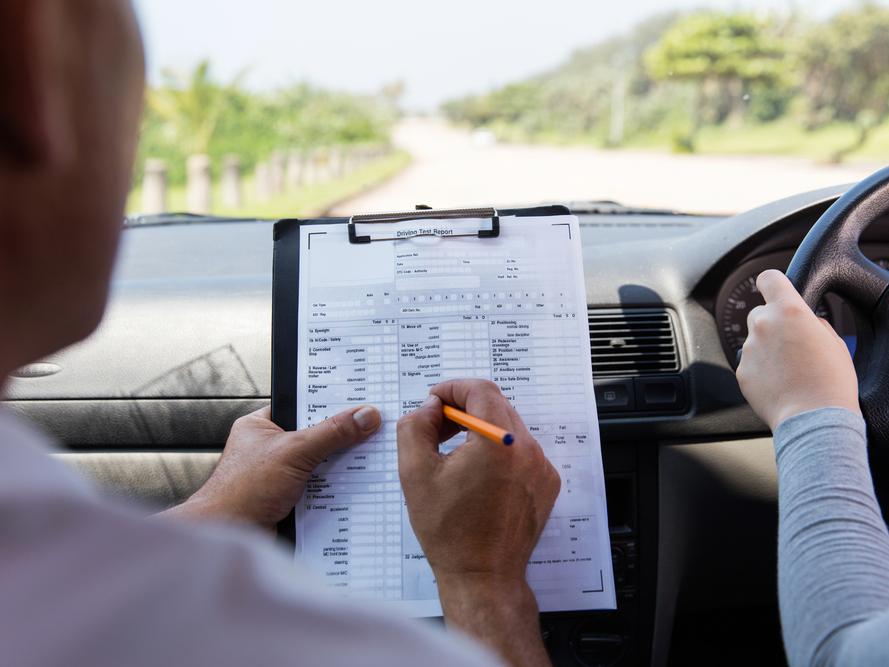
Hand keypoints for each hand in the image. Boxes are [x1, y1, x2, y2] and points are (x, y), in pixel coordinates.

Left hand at [162, 405, 380, 530]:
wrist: (227, 536)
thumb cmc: (241, 491)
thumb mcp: (294, 451)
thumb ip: (331, 432)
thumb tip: (364, 415)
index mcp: (262, 425)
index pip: (304, 406)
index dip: (332, 404)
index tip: (362, 401)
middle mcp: (271, 448)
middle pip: (317, 435)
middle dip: (341, 438)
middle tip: (372, 430)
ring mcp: (281, 475)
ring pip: (320, 463)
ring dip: (339, 467)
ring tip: (368, 460)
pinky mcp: (289, 498)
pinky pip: (320, 488)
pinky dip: (334, 490)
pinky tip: (353, 488)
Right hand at [397, 379, 558, 666]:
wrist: (483, 577)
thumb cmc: (449, 530)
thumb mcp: (415, 473)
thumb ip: (416, 427)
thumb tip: (431, 408)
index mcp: (498, 442)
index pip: (479, 390)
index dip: (453, 388)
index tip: (435, 400)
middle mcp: (527, 449)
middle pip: (496, 405)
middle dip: (464, 408)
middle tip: (438, 426)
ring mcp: (541, 467)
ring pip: (509, 427)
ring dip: (482, 429)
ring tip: (455, 453)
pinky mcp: (546, 483)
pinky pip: (522, 451)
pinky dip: (500, 450)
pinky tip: (477, 474)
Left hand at [736, 270, 859, 430]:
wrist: (813, 417)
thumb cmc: (830, 381)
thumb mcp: (834, 342)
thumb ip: (813, 323)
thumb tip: (806, 322)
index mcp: (789, 311)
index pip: (769, 279)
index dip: (772, 283)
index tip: (773, 288)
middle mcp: (763, 325)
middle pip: (760, 312)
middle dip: (773, 323)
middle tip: (791, 343)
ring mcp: (749, 348)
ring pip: (755, 340)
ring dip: (767, 348)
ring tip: (789, 369)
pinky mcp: (741, 370)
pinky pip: (750, 362)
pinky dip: (760, 369)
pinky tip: (779, 382)